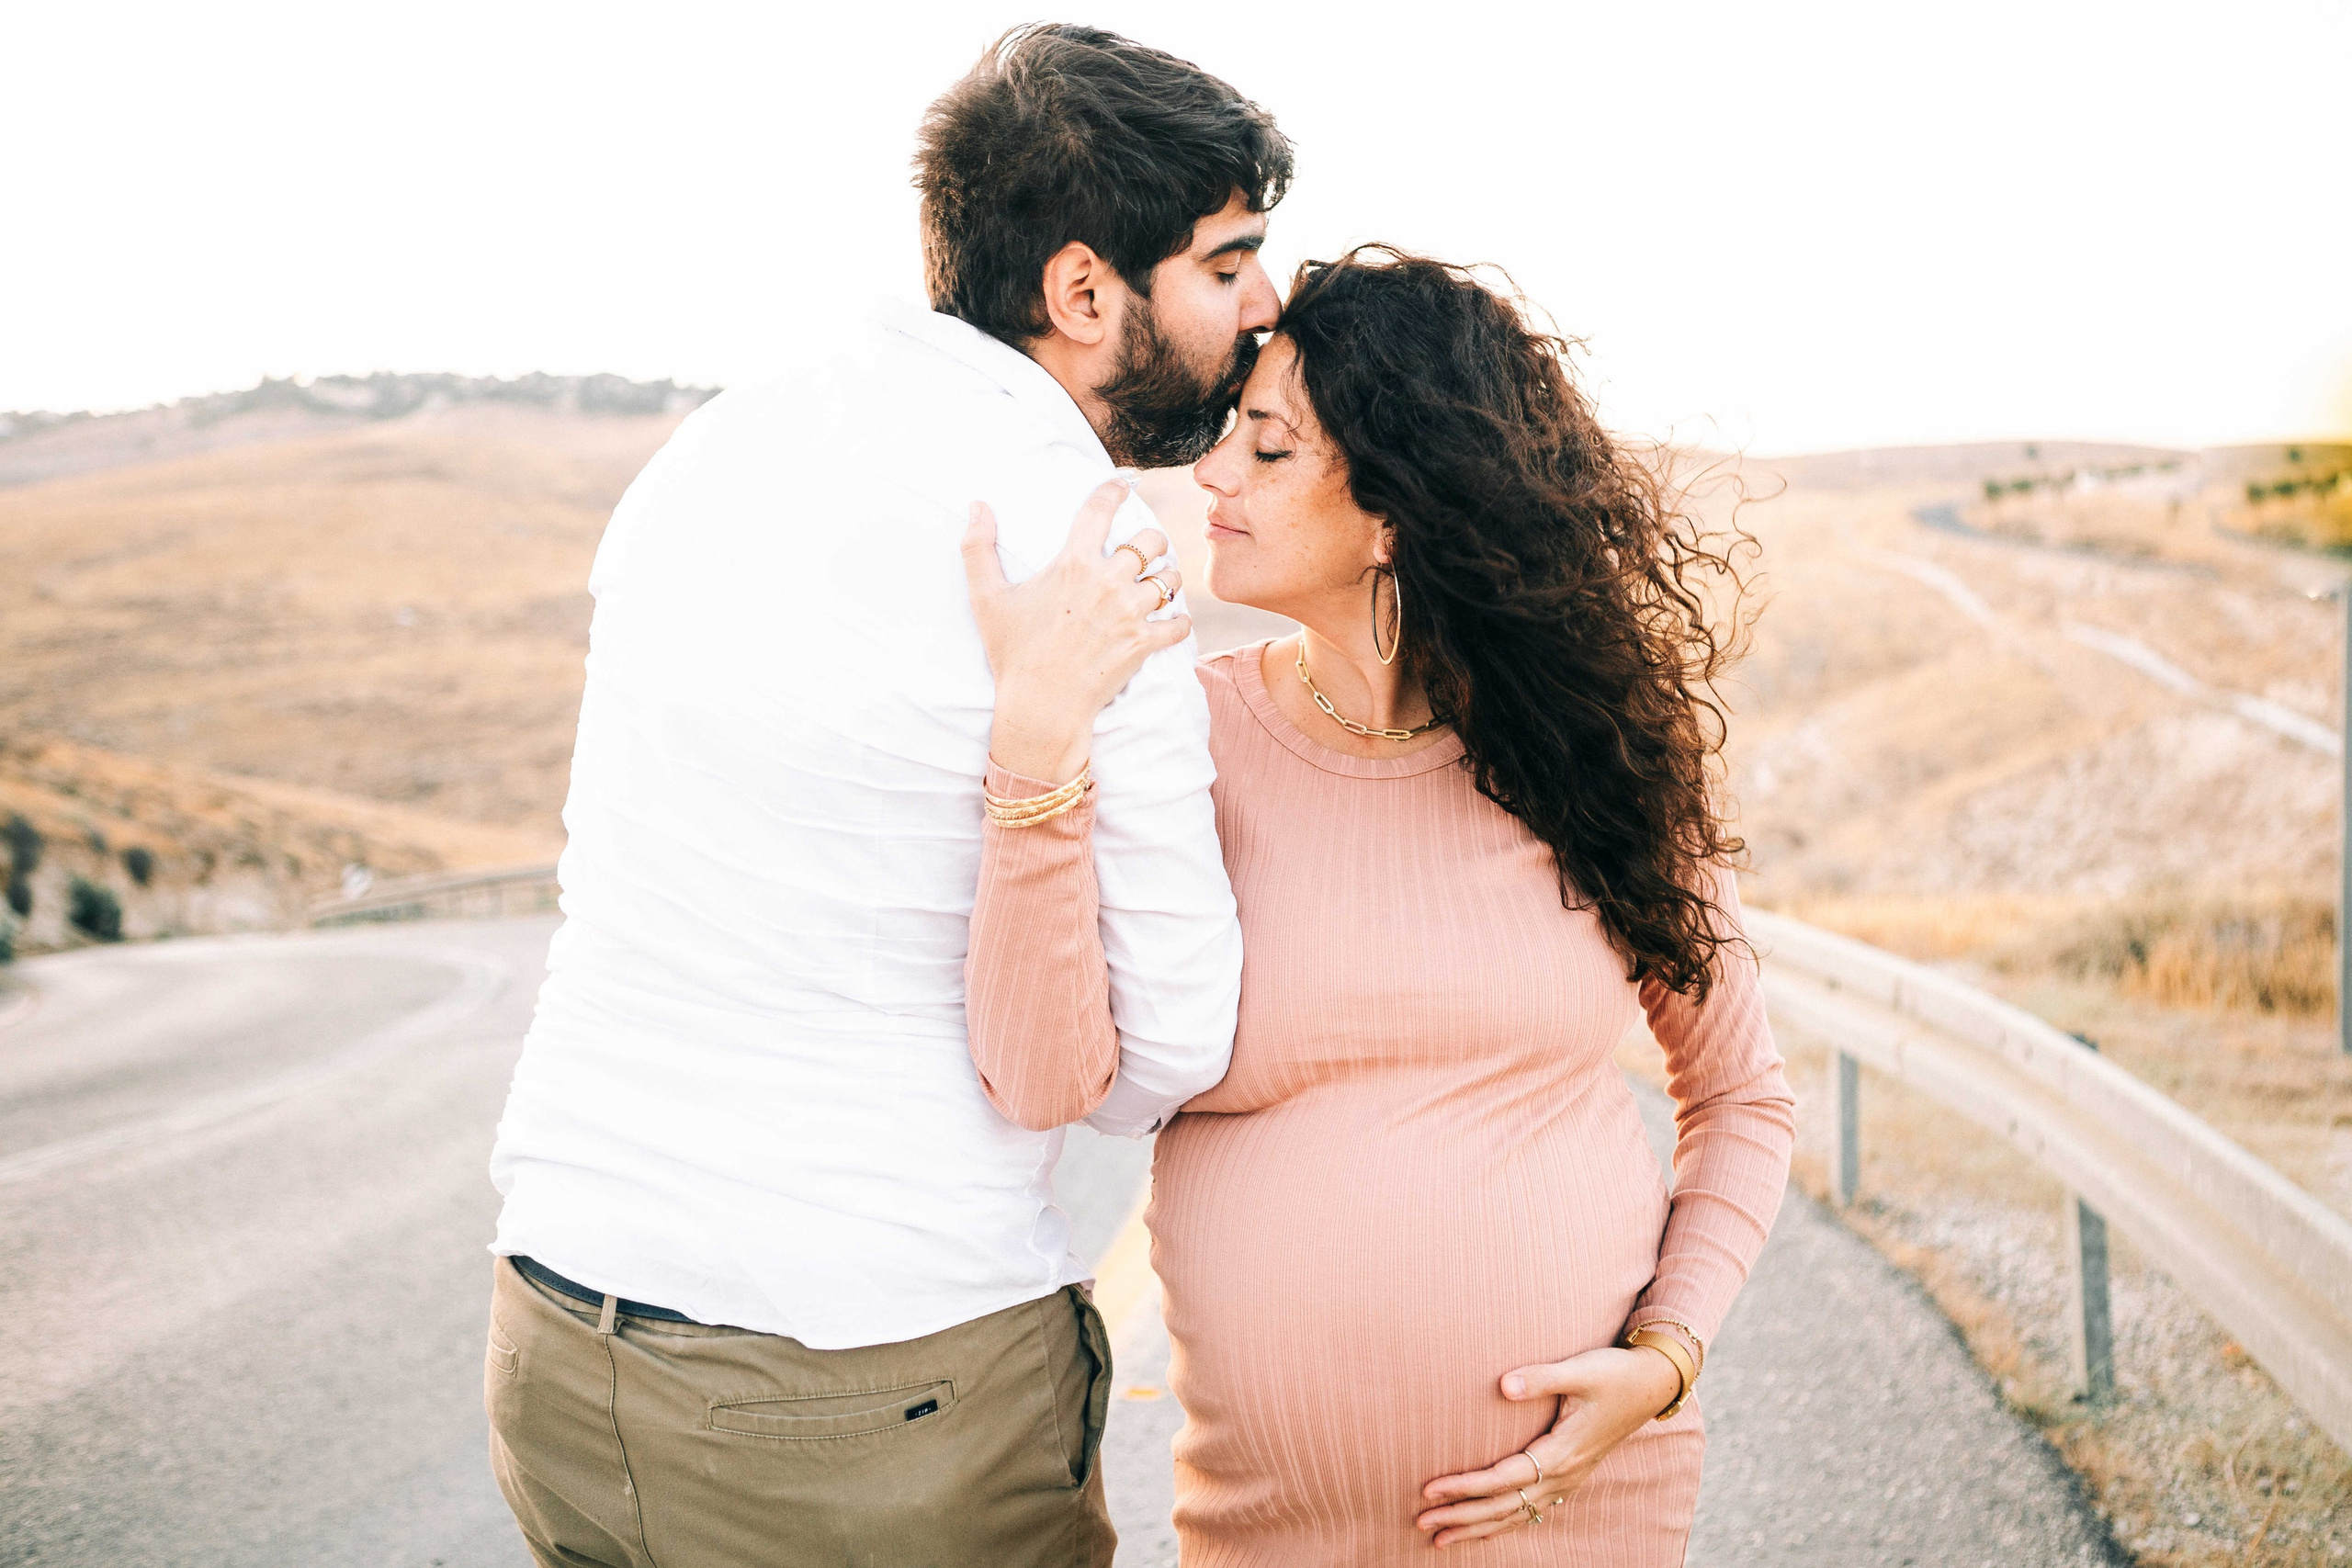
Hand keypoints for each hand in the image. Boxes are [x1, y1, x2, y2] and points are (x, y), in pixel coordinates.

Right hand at [960, 478, 1192, 783]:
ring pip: (1169, 579)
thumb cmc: (1012, 652)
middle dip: (1150, 542)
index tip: (1120, 485)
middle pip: (1151, 541)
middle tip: (1144, 551)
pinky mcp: (1144, 645)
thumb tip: (976, 506)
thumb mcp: (986, 598)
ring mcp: (1129, 614)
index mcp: (1073, 564)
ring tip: (1157, 585)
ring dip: (1166, 579)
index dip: (1113, 491)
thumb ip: (978, 548)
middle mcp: (1108, 583)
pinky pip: (1179, 624)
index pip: (1101, 510)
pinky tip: (1170, 622)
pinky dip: (1178, 622)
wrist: (1040, 705)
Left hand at [1414, 1344, 1682, 1548]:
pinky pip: (1531, 1509)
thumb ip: (1541, 1378)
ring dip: (1477, 1527)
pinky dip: (1503, 1522)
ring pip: (1516, 1515)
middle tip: (1422, 1524)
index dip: (1465, 1486)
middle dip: (1461, 1517)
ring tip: (1440, 1538)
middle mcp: (1564, 1474)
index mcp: (1562, 1452)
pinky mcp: (1570, 1475)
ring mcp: (1568, 1479)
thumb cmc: (1614, 1373)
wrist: (1652, 1384)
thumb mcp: (1580, 1370)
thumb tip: (1503, 1384)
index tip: (1430, 1489)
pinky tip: (1484, 1529)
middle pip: (1504, 1506)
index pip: (1502, 1478)